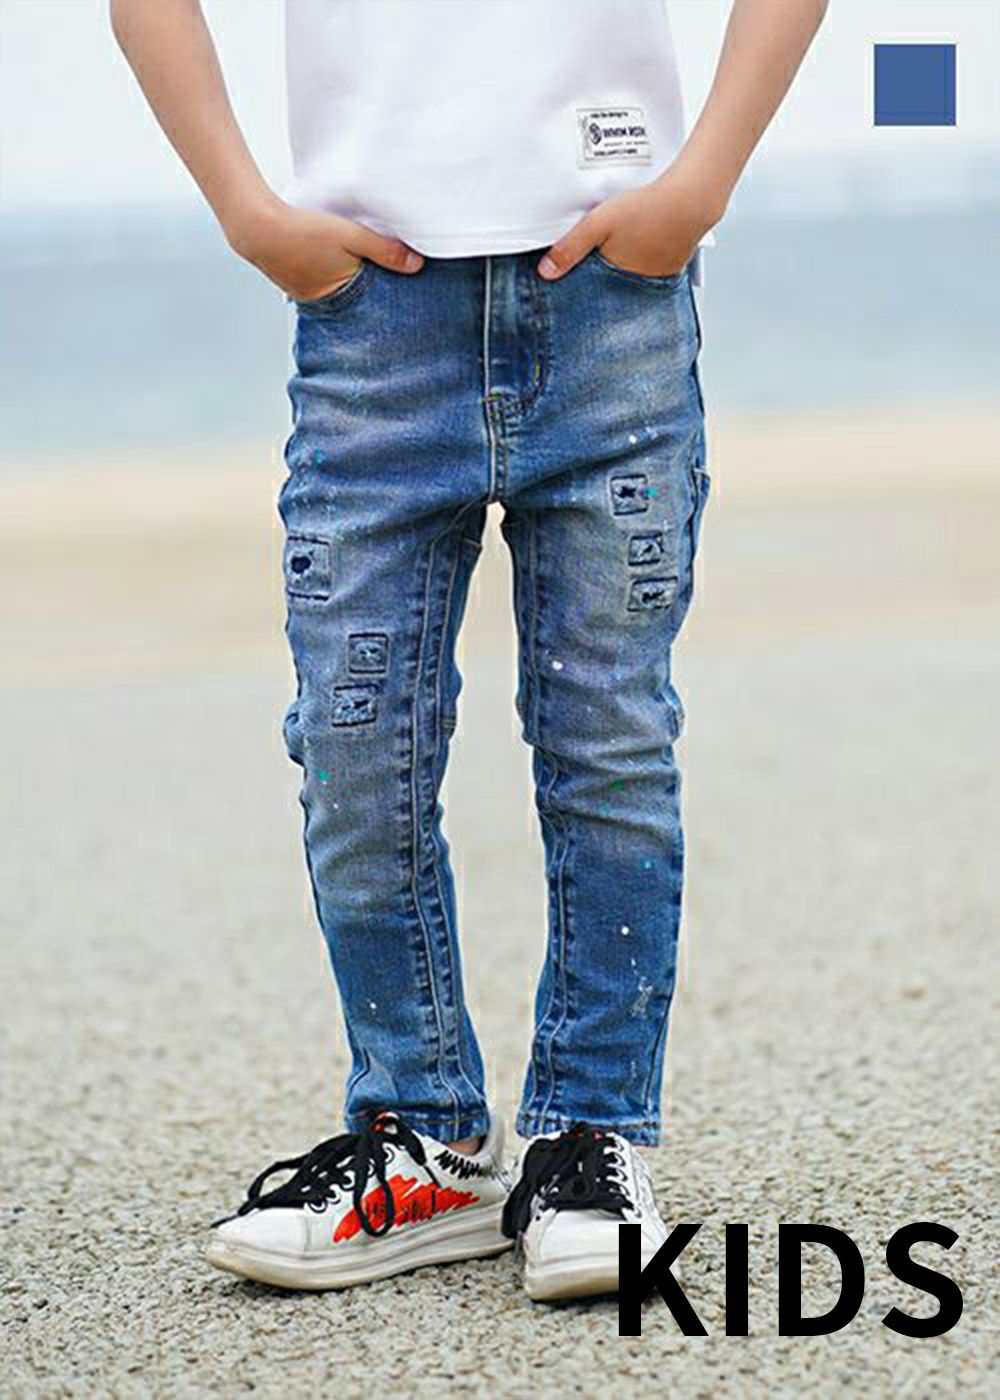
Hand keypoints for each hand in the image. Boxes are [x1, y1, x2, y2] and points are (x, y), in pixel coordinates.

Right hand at [227, 196, 423, 299]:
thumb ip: (384, 250)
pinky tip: (339, 264)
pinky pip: (325, 285)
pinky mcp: (298, 286)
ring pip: (342, 292)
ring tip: (367, 270)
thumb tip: (417, 265)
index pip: (376, 304)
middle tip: (392, 281)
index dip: (392, 296)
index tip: (409, 292)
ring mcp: (309, 297)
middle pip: (359, 301)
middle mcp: (325, 304)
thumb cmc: (303, 231)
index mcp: (342, 298)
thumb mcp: (351, 236)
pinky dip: (334, 276)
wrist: (256, 226)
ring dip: (353, 282)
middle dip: (375, 292)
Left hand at [537, 170, 723, 280]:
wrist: (691, 199)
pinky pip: (649, 272)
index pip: (590, 295)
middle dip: (600, 282)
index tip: (572, 283)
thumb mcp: (598, 224)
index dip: (580, 289)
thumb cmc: (647, 209)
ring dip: (621, 271)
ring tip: (619, 252)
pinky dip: (641, 263)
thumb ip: (570, 248)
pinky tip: (639, 247)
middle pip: (610, 289)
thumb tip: (545, 273)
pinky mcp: (670, 269)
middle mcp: (637, 287)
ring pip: (630, 280)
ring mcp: (656, 280)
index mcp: (616, 281)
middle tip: (599, 260)